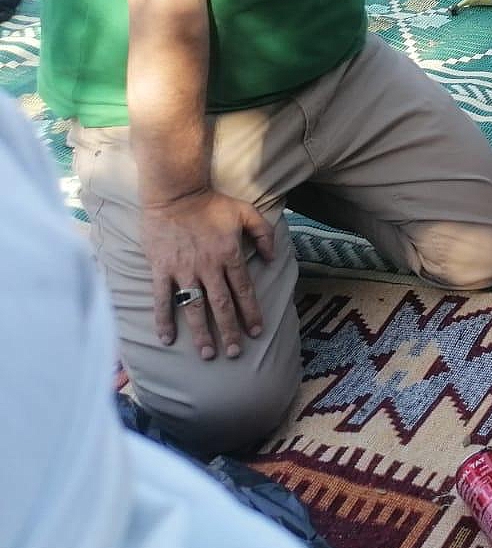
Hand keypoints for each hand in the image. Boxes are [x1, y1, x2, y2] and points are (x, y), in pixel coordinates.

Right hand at [142, 189, 275, 360]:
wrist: (175, 193)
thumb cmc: (211, 203)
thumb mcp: (246, 211)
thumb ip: (263, 233)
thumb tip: (273, 257)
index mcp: (230, 255)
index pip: (244, 290)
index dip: (252, 313)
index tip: (257, 332)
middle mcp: (209, 267)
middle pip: (222, 305)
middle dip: (230, 331)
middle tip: (235, 353)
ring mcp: (184, 270)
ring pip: (195, 307)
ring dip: (202, 332)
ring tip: (208, 354)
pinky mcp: (161, 269)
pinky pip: (163, 298)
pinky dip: (163, 319)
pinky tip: (167, 338)